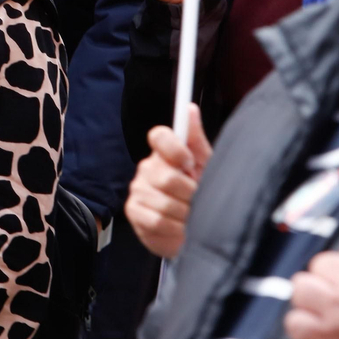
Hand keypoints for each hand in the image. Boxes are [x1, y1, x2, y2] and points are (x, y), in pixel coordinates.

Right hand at [124, 104, 210, 258]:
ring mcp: (138, 190)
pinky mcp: (134, 212)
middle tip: (198, 199)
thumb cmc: (201, 194)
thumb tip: (189, 109)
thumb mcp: (204, 166)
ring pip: (163, 202)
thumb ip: (196, 140)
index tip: (190, 164)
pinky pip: (156, 220)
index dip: (175, 150)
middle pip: (166, 176)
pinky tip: (180, 227)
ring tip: (191, 217)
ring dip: (185, 214)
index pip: (159, 136)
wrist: (194, 229)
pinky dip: (174, 228)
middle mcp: (147, 168)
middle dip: (189, 193)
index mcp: (164, 153)